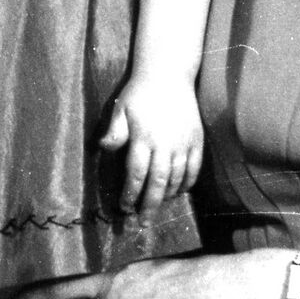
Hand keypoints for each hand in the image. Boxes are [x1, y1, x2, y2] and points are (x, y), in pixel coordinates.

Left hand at [99, 75, 202, 215]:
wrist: (168, 74)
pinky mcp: (197, 141)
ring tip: (157, 208)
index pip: (136, 174)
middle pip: (157, 183)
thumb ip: (114, 131)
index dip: (130, 194)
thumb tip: (102, 149)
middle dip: (149, 205)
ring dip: (166, 197)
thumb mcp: (121, 108)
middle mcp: (165, 144)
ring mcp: (184, 143)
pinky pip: (194, 169)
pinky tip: (179, 192)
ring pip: (176, 179)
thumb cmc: (139, 93)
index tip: (124, 208)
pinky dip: (187, 184)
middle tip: (143, 224)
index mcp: (143, 138)